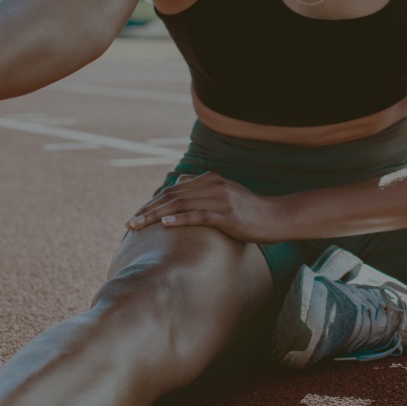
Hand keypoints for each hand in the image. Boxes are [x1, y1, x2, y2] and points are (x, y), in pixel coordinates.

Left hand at [125, 172, 290, 242]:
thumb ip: (203, 188)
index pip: (173, 191)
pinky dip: (179, 219)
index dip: (151, 203)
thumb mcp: (225, 193)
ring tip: (137, 226)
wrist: (277, 217)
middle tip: (129, 224)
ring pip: (180, 205)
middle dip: (147, 210)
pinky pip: (198, 216)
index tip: (135, 216)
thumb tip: (181, 182)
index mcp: (210, 179)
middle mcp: (213, 185)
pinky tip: (164, 225)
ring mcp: (220, 199)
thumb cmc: (250, 210)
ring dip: (155, 215)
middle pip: (172, 196)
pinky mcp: (227, 214)